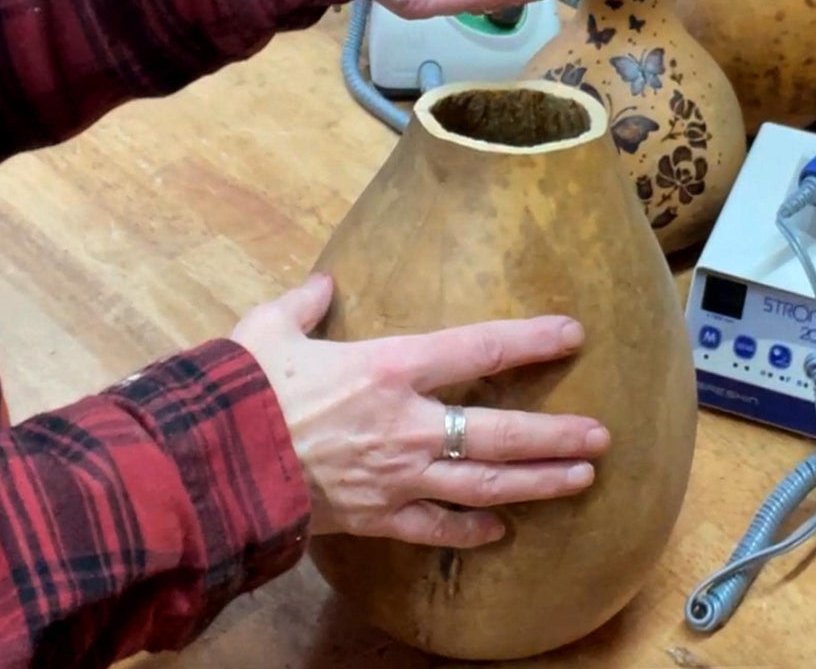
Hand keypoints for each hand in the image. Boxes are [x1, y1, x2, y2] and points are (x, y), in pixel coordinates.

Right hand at [232, 273, 609, 547]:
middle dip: (556, 433)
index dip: (532, 338)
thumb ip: (305, 303)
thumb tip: (324, 284)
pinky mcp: (377, 518)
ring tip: (582, 480)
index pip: (481, 348)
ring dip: (537, 482)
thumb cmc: (243, 391)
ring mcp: (397, 477)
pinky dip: (470, 531)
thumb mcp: (269, 328)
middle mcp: (408, 424)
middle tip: (602, 435)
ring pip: (484, 484)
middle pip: (500, 431)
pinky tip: (502, 532)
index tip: (573, 333)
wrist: (213, 467)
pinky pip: (436, 528)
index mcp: (389, 368)